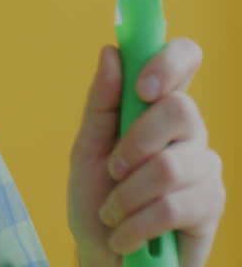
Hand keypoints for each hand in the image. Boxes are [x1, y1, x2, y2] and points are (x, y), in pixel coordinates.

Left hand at [68, 39, 224, 265]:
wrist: (104, 257)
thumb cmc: (97, 200)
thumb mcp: (86, 150)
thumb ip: (101, 104)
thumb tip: (110, 52)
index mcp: (158, 108)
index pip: (185, 59)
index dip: (169, 62)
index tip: (141, 87)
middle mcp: (190, 133)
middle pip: (181, 110)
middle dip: (134, 143)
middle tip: (112, 170)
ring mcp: (206, 168)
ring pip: (170, 167)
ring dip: (125, 196)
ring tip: (112, 213)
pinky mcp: (212, 207)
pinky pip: (173, 207)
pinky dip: (135, 225)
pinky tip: (124, 237)